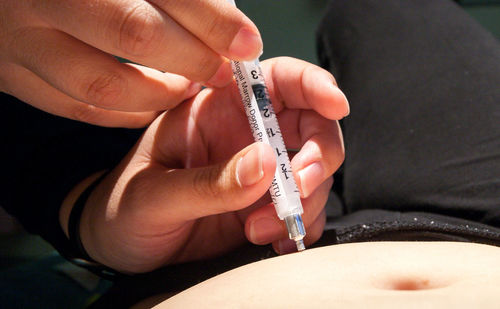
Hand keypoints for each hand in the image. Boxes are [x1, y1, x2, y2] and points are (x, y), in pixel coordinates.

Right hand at [0, 0, 261, 126]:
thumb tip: (225, 19)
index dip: (212, 18)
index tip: (246, 41)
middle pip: (134, 34)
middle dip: (193, 58)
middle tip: (221, 70)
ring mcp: (18, 41)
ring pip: (102, 84)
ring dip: (159, 94)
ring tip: (186, 87)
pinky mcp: (12, 75)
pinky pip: (76, 108)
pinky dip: (124, 113)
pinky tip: (151, 103)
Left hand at [63, 57, 348, 272]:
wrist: (120, 245)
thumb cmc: (124, 205)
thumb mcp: (154, 194)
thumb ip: (208, 182)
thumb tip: (266, 163)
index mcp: (217, 108)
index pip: (277, 79)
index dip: (314, 84)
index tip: (335, 106)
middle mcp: (247, 134)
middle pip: (312, 126)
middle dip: (318, 158)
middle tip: (297, 189)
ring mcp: (260, 172)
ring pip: (314, 173)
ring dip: (303, 202)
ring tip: (258, 229)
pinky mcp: (265, 205)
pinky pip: (303, 209)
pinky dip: (300, 225)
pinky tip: (274, 240)